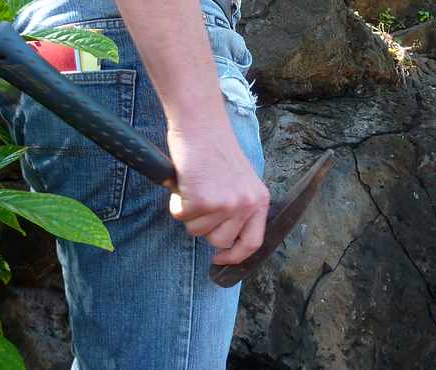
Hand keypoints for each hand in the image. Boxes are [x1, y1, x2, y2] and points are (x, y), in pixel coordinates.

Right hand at [167, 125, 269, 264]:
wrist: (201, 123)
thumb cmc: (215, 148)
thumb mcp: (240, 180)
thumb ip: (239, 206)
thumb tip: (226, 238)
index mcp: (259, 200)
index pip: (253, 243)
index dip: (235, 256)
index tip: (220, 259)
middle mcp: (246, 205)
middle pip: (219, 241)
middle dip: (204, 228)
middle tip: (199, 203)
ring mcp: (225, 204)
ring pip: (197, 231)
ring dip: (189, 213)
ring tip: (193, 186)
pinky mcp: (202, 201)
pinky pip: (180, 216)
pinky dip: (175, 202)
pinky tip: (183, 182)